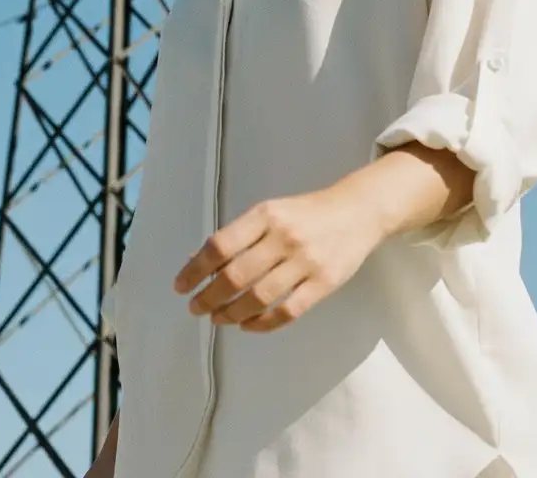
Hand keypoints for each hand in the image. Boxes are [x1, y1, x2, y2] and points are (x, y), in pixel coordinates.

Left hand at [173, 183, 382, 332]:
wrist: (356, 212)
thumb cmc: (304, 213)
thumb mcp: (270, 212)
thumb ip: (239, 236)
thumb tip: (197, 262)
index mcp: (265, 215)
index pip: (220, 245)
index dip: (195, 269)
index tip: (181, 286)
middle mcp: (283, 237)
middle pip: (236, 276)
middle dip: (209, 297)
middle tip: (196, 308)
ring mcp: (305, 262)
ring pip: (259, 298)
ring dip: (231, 313)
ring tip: (218, 318)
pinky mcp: (323, 284)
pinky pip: (287, 312)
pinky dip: (262, 323)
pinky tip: (247, 325)